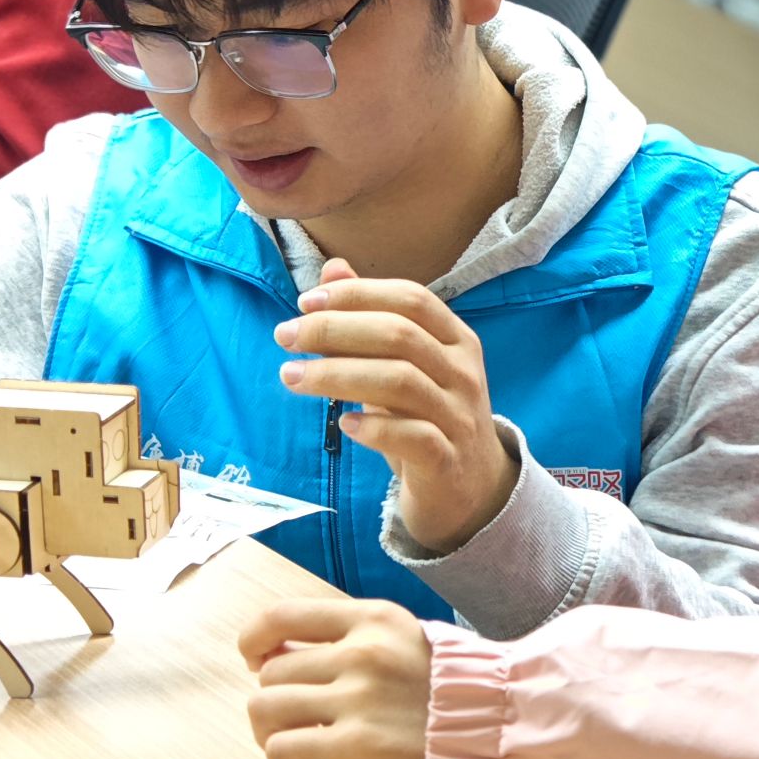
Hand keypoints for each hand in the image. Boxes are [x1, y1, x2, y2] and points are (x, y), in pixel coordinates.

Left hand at [238, 598, 432, 758]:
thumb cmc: (443, 692)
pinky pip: (282, 749)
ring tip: (295, 745)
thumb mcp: (403, 640)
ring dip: (270, 731)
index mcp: (374, 618)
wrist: (496, 733)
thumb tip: (271, 654)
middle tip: (293, 720)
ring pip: (266, 707)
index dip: (254, 638)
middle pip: (272, 670)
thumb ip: (348, 639)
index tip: (253, 657)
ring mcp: (359, 698)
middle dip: (272, 698)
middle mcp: (362, 651)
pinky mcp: (356, 745)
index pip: (283, 614)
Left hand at [274, 258, 519, 553]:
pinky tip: (343, 424)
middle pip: (400, 335)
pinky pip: (413, 437)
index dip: (357, 294)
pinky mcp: (448, 460)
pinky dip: (373, 426)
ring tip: (293, 376)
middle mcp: (463, 372)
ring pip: (401, 382)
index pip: (410, 299)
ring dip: (338, 375)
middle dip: (335, 330)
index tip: (305, 302)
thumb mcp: (405, 365)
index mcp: (457, 339)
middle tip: (286, 336)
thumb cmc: (428, 417)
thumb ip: (370, 318)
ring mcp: (459, 416)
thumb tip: (333, 269)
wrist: (472, 489)